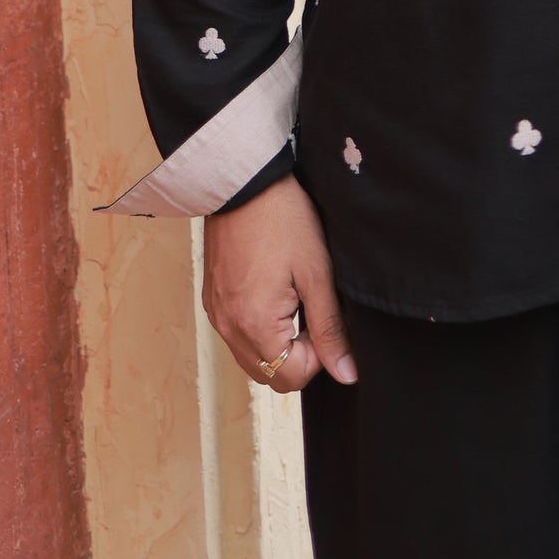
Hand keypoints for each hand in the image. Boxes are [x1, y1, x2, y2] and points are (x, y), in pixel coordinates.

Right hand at [202, 175, 356, 391]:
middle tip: (310, 308)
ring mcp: (216, 315)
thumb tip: (346, 374)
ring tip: (293, 298)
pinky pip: (238, 336)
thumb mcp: (316, 273)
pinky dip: (259, 329)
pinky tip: (274, 292)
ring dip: (278, 344)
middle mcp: (228, 328)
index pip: (292, 377)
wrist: (244, 181)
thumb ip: (330, 329)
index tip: (323, 315)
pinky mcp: (213, 301)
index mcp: (253, 325)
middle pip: (271, 375)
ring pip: (253, 358)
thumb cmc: (284, 219)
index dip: (318, 355)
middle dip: (298, 355)